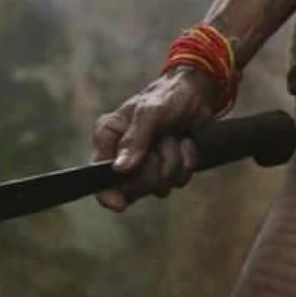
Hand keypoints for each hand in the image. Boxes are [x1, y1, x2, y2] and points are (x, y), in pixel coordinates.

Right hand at [92, 69, 217, 211]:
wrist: (197, 93)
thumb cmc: (168, 96)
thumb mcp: (150, 112)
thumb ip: (135, 140)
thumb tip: (119, 170)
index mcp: (108, 136)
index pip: (98, 173)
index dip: (108, 192)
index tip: (119, 203)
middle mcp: (122, 154)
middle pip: (133, 186)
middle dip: (155, 167)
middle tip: (162, 142)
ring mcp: (144, 164)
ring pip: (158, 186)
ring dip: (174, 162)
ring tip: (174, 138)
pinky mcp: (165, 169)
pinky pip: (176, 182)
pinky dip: (186, 163)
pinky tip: (185, 144)